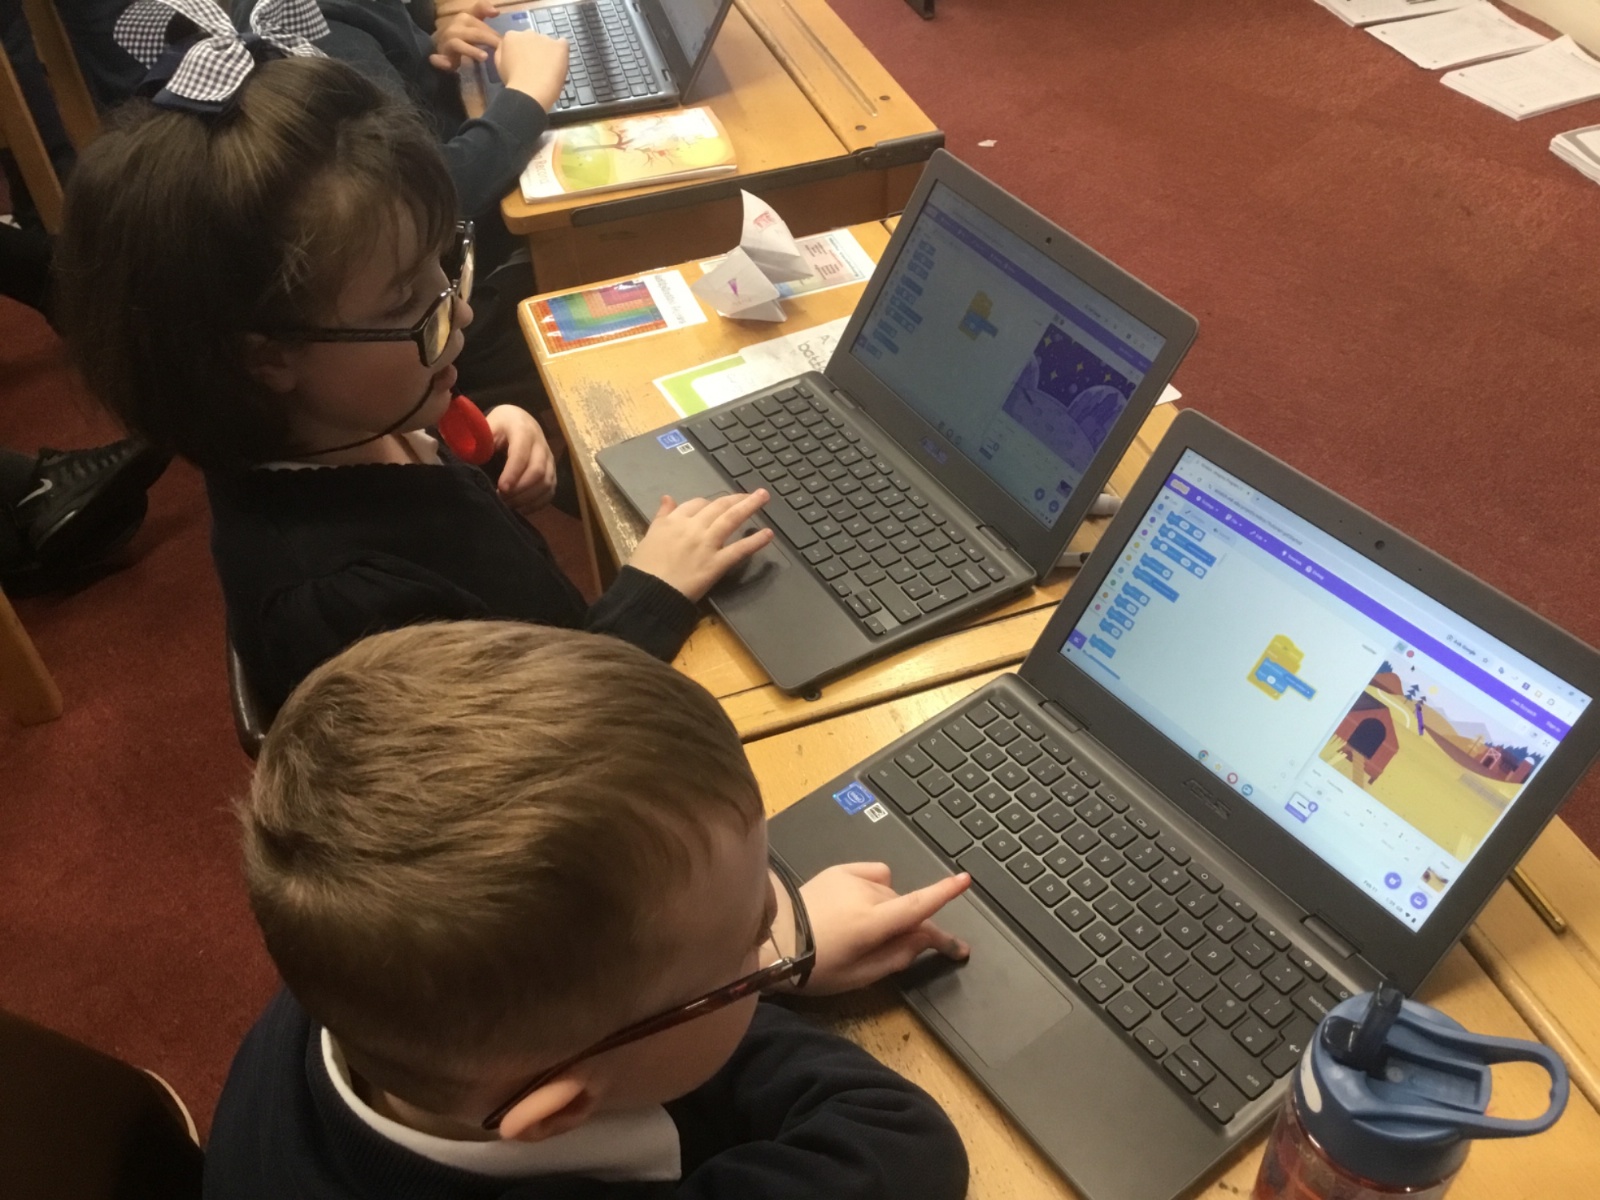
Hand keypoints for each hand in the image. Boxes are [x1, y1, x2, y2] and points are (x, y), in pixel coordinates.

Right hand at [429, 1, 499, 70]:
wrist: (442, 46)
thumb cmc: (462, 33)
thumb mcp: (473, 21)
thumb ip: (483, 12)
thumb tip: (496, 11)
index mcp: (464, 18)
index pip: (479, 21)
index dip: (489, 23)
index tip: (499, 24)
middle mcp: (454, 27)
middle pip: (474, 33)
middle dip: (488, 40)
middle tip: (501, 49)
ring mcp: (446, 41)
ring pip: (459, 45)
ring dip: (471, 51)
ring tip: (484, 57)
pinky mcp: (440, 56)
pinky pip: (439, 59)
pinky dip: (441, 61)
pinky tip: (448, 65)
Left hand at [485, 406, 557, 515]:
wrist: (518, 420)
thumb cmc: (497, 426)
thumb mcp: (486, 427)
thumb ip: (479, 442)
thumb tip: (470, 460)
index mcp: (523, 429)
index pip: (522, 453)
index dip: (513, 472)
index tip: (500, 488)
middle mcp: (541, 444)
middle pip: (538, 471)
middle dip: (519, 490)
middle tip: (501, 499)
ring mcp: (549, 459)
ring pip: (546, 483)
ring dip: (527, 498)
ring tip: (507, 505)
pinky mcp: (552, 472)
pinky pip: (550, 491)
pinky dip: (536, 503)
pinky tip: (519, 508)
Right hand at [498, 29, 569, 111]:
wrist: (530, 93)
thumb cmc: (513, 82)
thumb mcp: (499, 64)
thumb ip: (502, 51)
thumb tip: (507, 46)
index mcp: (511, 36)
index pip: (518, 39)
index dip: (522, 52)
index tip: (524, 62)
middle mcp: (528, 33)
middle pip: (533, 39)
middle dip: (535, 50)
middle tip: (536, 67)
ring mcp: (545, 39)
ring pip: (548, 42)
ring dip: (548, 52)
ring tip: (547, 70)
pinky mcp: (559, 46)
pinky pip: (563, 43)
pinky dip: (562, 52)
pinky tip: (559, 63)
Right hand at [626, 490, 772, 600]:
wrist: (648, 592)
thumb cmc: (644, 568)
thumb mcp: (649, 536)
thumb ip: (661, 516)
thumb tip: (667, 498)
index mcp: (674, 521)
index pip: (697, 504)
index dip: (711, 503)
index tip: (720, 504)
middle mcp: (693, 527)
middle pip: (718, 506)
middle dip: (736, 498)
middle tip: (753, 493)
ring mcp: (706, 545)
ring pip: (731, 519)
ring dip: (749, 506)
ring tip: (763, 497)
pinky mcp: (716, 564)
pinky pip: (739, 549)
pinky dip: (755, 541)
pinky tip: (768, 534)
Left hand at [777, 863, 971, 995]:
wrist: (773, 940)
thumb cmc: (816, 967)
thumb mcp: (859, 975)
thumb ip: (897, 957)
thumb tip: (924, 939)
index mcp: (872, 923)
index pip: (917, 906)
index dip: (944, 893)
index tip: (966, 880)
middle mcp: (866, 894)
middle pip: (905, 907)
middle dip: (912, 926)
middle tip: (902, 948)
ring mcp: (851, 878)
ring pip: (890, 894)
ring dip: (890, 909)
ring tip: (864, 930)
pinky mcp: (839, 870)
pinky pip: (874, 874)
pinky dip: (876, 887)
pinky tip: (861, 902)